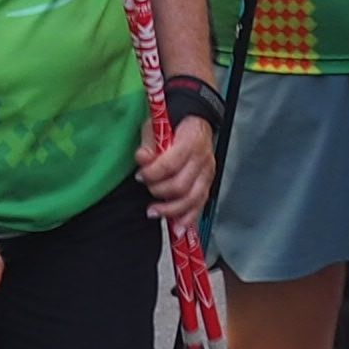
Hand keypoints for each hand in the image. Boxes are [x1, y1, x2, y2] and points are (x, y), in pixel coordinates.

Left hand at [141, 109, 217, 226]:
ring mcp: (207, 173)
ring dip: (170, 209)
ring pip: (191, 199)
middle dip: (158, 191)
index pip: (171, 164)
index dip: (152, 173)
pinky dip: (188, 218)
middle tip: (146, 187)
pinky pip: (200, 205)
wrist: (194, 121)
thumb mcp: (156, 125)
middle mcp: (203, 159)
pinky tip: (177, 227)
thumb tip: (142, 158)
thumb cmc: (174, 124)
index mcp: (191, 141)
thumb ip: (148, 143)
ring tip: (154, 211)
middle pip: (181, 185)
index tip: (140, 175)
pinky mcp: (207, 184)